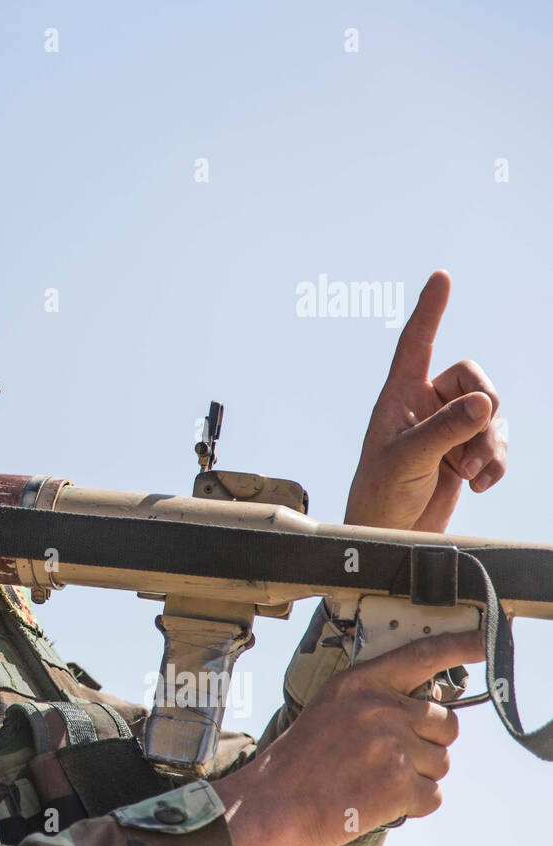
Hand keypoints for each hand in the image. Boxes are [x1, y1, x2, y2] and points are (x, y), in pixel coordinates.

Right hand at [213, 629, 483, 845]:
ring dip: (418, 776)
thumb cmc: (302, 759)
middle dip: (428, 744)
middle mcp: (378, 708)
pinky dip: (412, 804)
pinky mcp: (399, 783)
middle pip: (446, 724)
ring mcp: (390, 745)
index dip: (459, 647)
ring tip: (376, 778)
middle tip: (389, 756)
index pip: (420, 656)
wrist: (275, 800)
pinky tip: (379, 798)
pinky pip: (433, 795)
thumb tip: (428, 708)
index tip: (484, 642)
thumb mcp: (332, 709)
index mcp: (359, 683)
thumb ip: (376, 700)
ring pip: (442, 762)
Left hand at [344, 270, 505, 532]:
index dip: (429, 310)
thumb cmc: (381, 493)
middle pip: (473, 378)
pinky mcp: (466, 450)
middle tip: (469, 449)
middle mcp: (425, 404)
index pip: (415, 344)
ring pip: (491, 412)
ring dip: (488, 444)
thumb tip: (484, 404)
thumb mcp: (408, 458)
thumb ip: (444, 430)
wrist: (391, 533)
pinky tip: (478, 483)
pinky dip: (495, 461)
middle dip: (482, 410)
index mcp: (399, 396)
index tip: (440, 277)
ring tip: (469, 473)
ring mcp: (448, 426)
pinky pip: (498, 439)